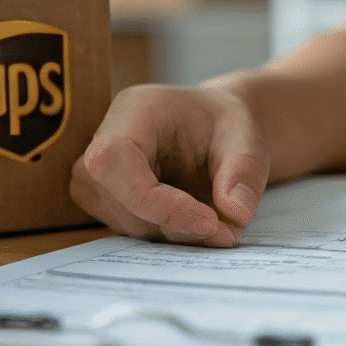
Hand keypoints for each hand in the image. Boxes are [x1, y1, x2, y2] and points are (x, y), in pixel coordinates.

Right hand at [70, 84, 269, 246]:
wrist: (214, 128)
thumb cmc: (224, 125)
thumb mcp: (247, 139)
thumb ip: (244, 172)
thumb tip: (236, 216)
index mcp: (133, 111)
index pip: (114, 160)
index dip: (156, 202)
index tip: (209, 222)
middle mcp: (103, 144)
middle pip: (123, 202)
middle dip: (179, 224)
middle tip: (229, 230)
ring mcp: (97, 178)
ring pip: (129, 224)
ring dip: (179, 232)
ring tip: (219, 218)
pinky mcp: (105, 203)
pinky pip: (135, 232)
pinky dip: (173, 233)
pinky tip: (199, 218)